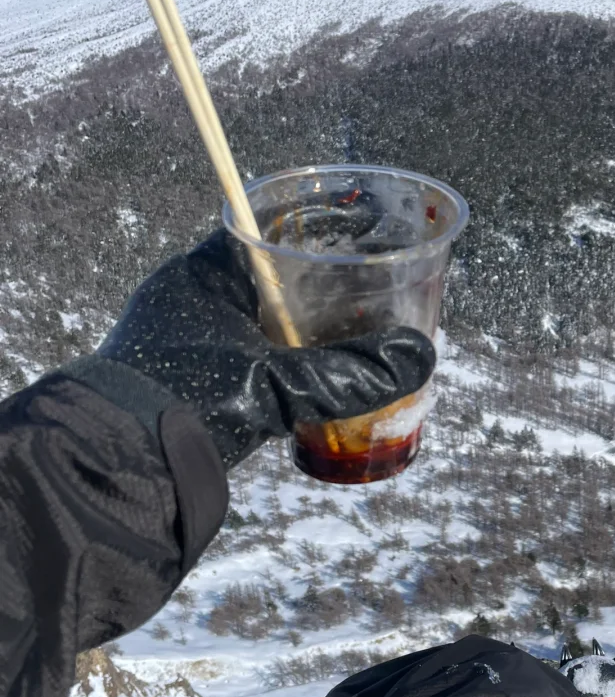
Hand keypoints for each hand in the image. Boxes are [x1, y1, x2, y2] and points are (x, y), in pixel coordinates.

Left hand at [73, 230, 435, 468]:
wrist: (115, 467)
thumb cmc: (185, 403)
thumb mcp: (277, 383)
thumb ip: (347, 372)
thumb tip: (416, 357)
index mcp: (198, 276)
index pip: (260, 231)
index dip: (309, 229)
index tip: (353, 238)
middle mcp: (184, 300)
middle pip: (263, 278)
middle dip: (312, 287)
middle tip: (364, 295)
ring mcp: (180, 341)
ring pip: (252, 322)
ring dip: (296, 332)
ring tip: (348, 342)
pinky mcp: (183, 382)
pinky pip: (242, 358)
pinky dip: (276, 365)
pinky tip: (308, 386)